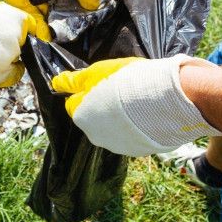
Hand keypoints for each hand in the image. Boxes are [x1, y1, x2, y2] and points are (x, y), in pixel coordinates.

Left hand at [0, 0, 101, 39]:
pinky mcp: (21, 1)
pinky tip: (46, 34)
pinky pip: (31, 16)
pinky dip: (38, 26)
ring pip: (49, 13)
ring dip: (56, 23)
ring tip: (65, 33)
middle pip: (65, 5)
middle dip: (73, 15)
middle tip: (81, 22)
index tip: (93, 6)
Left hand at [51, 55, 221, 155]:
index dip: (85, 92)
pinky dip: (135, 126)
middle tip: (118, 89)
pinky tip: (146, 113)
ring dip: (119, 117)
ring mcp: (116, 145)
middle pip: (93, 118)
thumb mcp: (97, 72)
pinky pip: (131, 136)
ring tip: (136, 100)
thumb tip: (56, 83)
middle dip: (101, 106)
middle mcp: (95, 136)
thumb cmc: (126, 81)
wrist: (165, 99)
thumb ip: (75, 81)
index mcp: (81, 116)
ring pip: (112, 128)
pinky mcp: (136, 150)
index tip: (98, 83)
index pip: (74, 104)